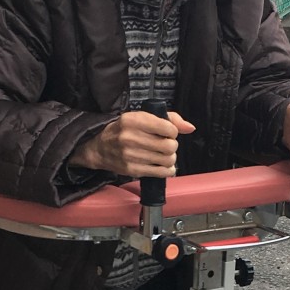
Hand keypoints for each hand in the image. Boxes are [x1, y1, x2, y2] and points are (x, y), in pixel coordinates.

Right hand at [70, 109, 195, 175]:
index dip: (173, 131)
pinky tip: (163, 166)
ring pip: (167, 160)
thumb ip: (169, 118)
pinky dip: (167, 170)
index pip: (168, 128)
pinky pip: (161, 172)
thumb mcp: (142, 117)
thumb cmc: (124, 130)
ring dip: (170, 158)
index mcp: (133, 120)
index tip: (167, 133)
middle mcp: (130, 137)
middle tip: (167, 145)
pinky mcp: (132, 170)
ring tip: (164, 155)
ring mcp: (130, 155)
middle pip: (169, 146)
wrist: (100, 147)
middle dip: (172, 146)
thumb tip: (190, 128)